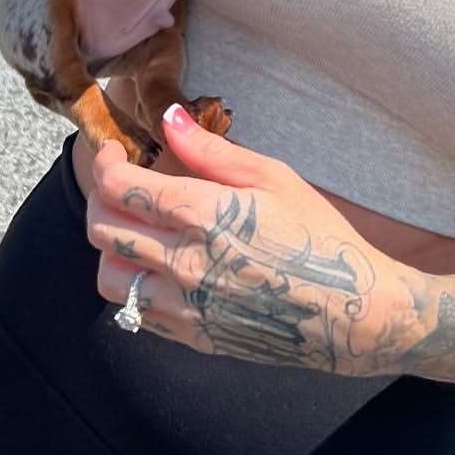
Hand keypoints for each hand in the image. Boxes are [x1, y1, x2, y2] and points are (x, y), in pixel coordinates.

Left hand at [86, 105, 417, 374]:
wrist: (352, 313)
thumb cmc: (320, 236)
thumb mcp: (274, 177)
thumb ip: (211, 150)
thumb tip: (169, 117)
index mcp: (204, 215)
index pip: (121, 188)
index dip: (106, 163)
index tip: (114, 152)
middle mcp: (184, 264)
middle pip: (103, 230)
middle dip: (102, 198)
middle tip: (121, 184)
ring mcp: (185, 307)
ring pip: (110, 278)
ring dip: (112, 247)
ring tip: (137, 230)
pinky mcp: (193, 337)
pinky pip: (137, 312)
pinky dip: (135, 285)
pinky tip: (160, 267)